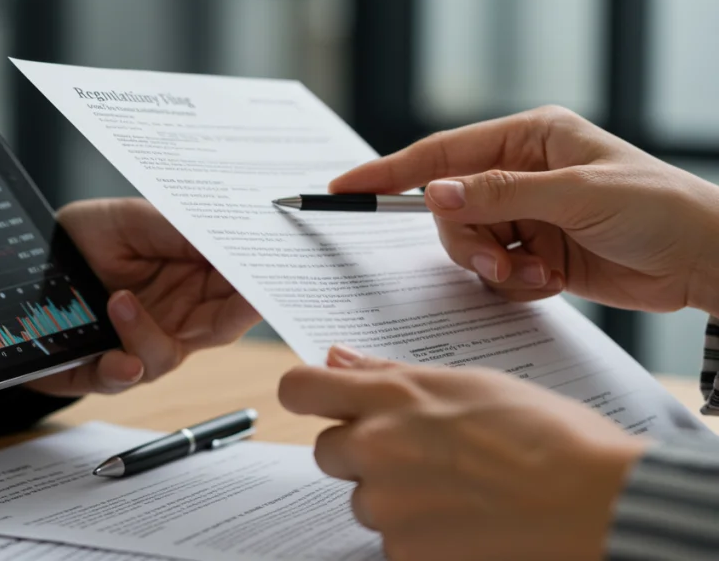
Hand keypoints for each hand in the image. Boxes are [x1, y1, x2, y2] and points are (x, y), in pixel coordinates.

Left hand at [26, 198, 259, 395]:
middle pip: (218, 328)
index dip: (258, 288)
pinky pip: (121, 379)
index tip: (272, 280)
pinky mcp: (100, 368)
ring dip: (147, 335)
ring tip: (118, 300)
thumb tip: (226, 234)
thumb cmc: (81, 237)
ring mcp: (138, 344)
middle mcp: (172, 317)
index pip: (237, 289)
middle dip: (232, 317)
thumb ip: (176, 227)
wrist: (22, 262)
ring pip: (165, 358)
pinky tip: (116, 358)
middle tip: (242, 299)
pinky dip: (121, 371)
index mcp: (190, 278)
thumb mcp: (129, 219)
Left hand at [278, 346, 647, 560]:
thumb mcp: (471, 382)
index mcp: (392, 394)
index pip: (299, 389)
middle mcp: (377, 446)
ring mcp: (386, 503)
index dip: (308, 396)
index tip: (323, 402)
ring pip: (364, 500)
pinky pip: (392, 543)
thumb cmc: (551, 436)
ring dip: (396, 498)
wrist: (599, 503)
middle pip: (327, 449)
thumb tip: (337, 357)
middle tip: (424, 455)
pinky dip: (422, 537)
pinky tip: (469, 523)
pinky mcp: (404, 552)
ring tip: (462, 491)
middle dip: (361, 453)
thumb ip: (392, 373)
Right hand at [328, 105, 718, 313]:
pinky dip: (515, 283)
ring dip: (492, 266)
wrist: (705, 261)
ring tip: (533, 274)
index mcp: (528, 137)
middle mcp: (521, 172)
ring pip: (466, 243)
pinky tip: (551, 280)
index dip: (389, 172)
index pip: (441, 153)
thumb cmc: (657, 209)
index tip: (345, 187)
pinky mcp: (535, 252)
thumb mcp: (576, 195)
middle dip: (465, 240)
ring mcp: (526, 213)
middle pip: (449, 207)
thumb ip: (500, 194)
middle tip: (494, 262)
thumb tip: (435, 193)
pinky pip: (494, 271)